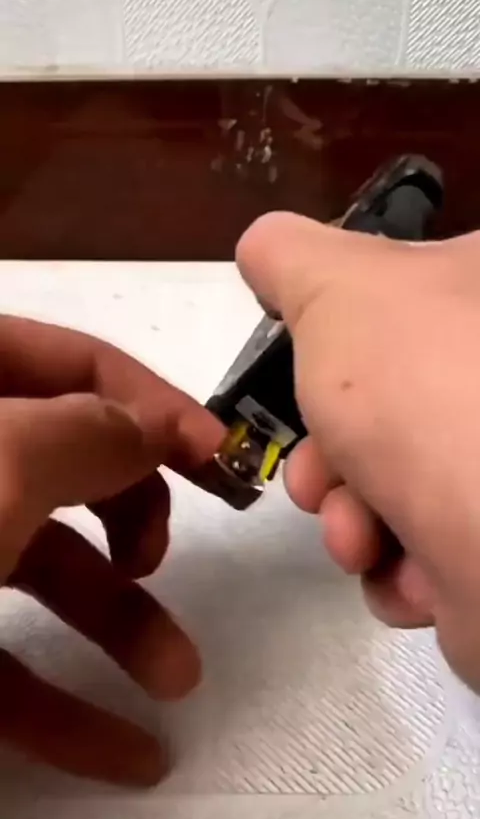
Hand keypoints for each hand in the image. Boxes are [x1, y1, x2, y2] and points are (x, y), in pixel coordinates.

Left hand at [0, 316, 223, 785]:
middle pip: (63, 463)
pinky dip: (64, 708)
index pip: (72, 358)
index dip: (153, 402)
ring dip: (118, 624)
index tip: (226, 459)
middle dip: (134, 515)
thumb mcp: (3, 459)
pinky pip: (2, 663)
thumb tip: (147, 432)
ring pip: (37, 570)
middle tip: (168, 559)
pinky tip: (127, 753)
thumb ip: (88, 431)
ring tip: (179, 676)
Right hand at [238, 213, 479, 693]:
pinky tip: (405, 571)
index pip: (405, 297)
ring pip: (398, 482)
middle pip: (388, 404)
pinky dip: (398, 565)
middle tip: (319, 476)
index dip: (340, 339)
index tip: (309, 373)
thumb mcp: (338, 286)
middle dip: (331, 454)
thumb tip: (265, 247)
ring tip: (359, 534)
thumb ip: (290, 255)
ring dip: (351, 516)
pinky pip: (427, 548)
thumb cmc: (427, 388)